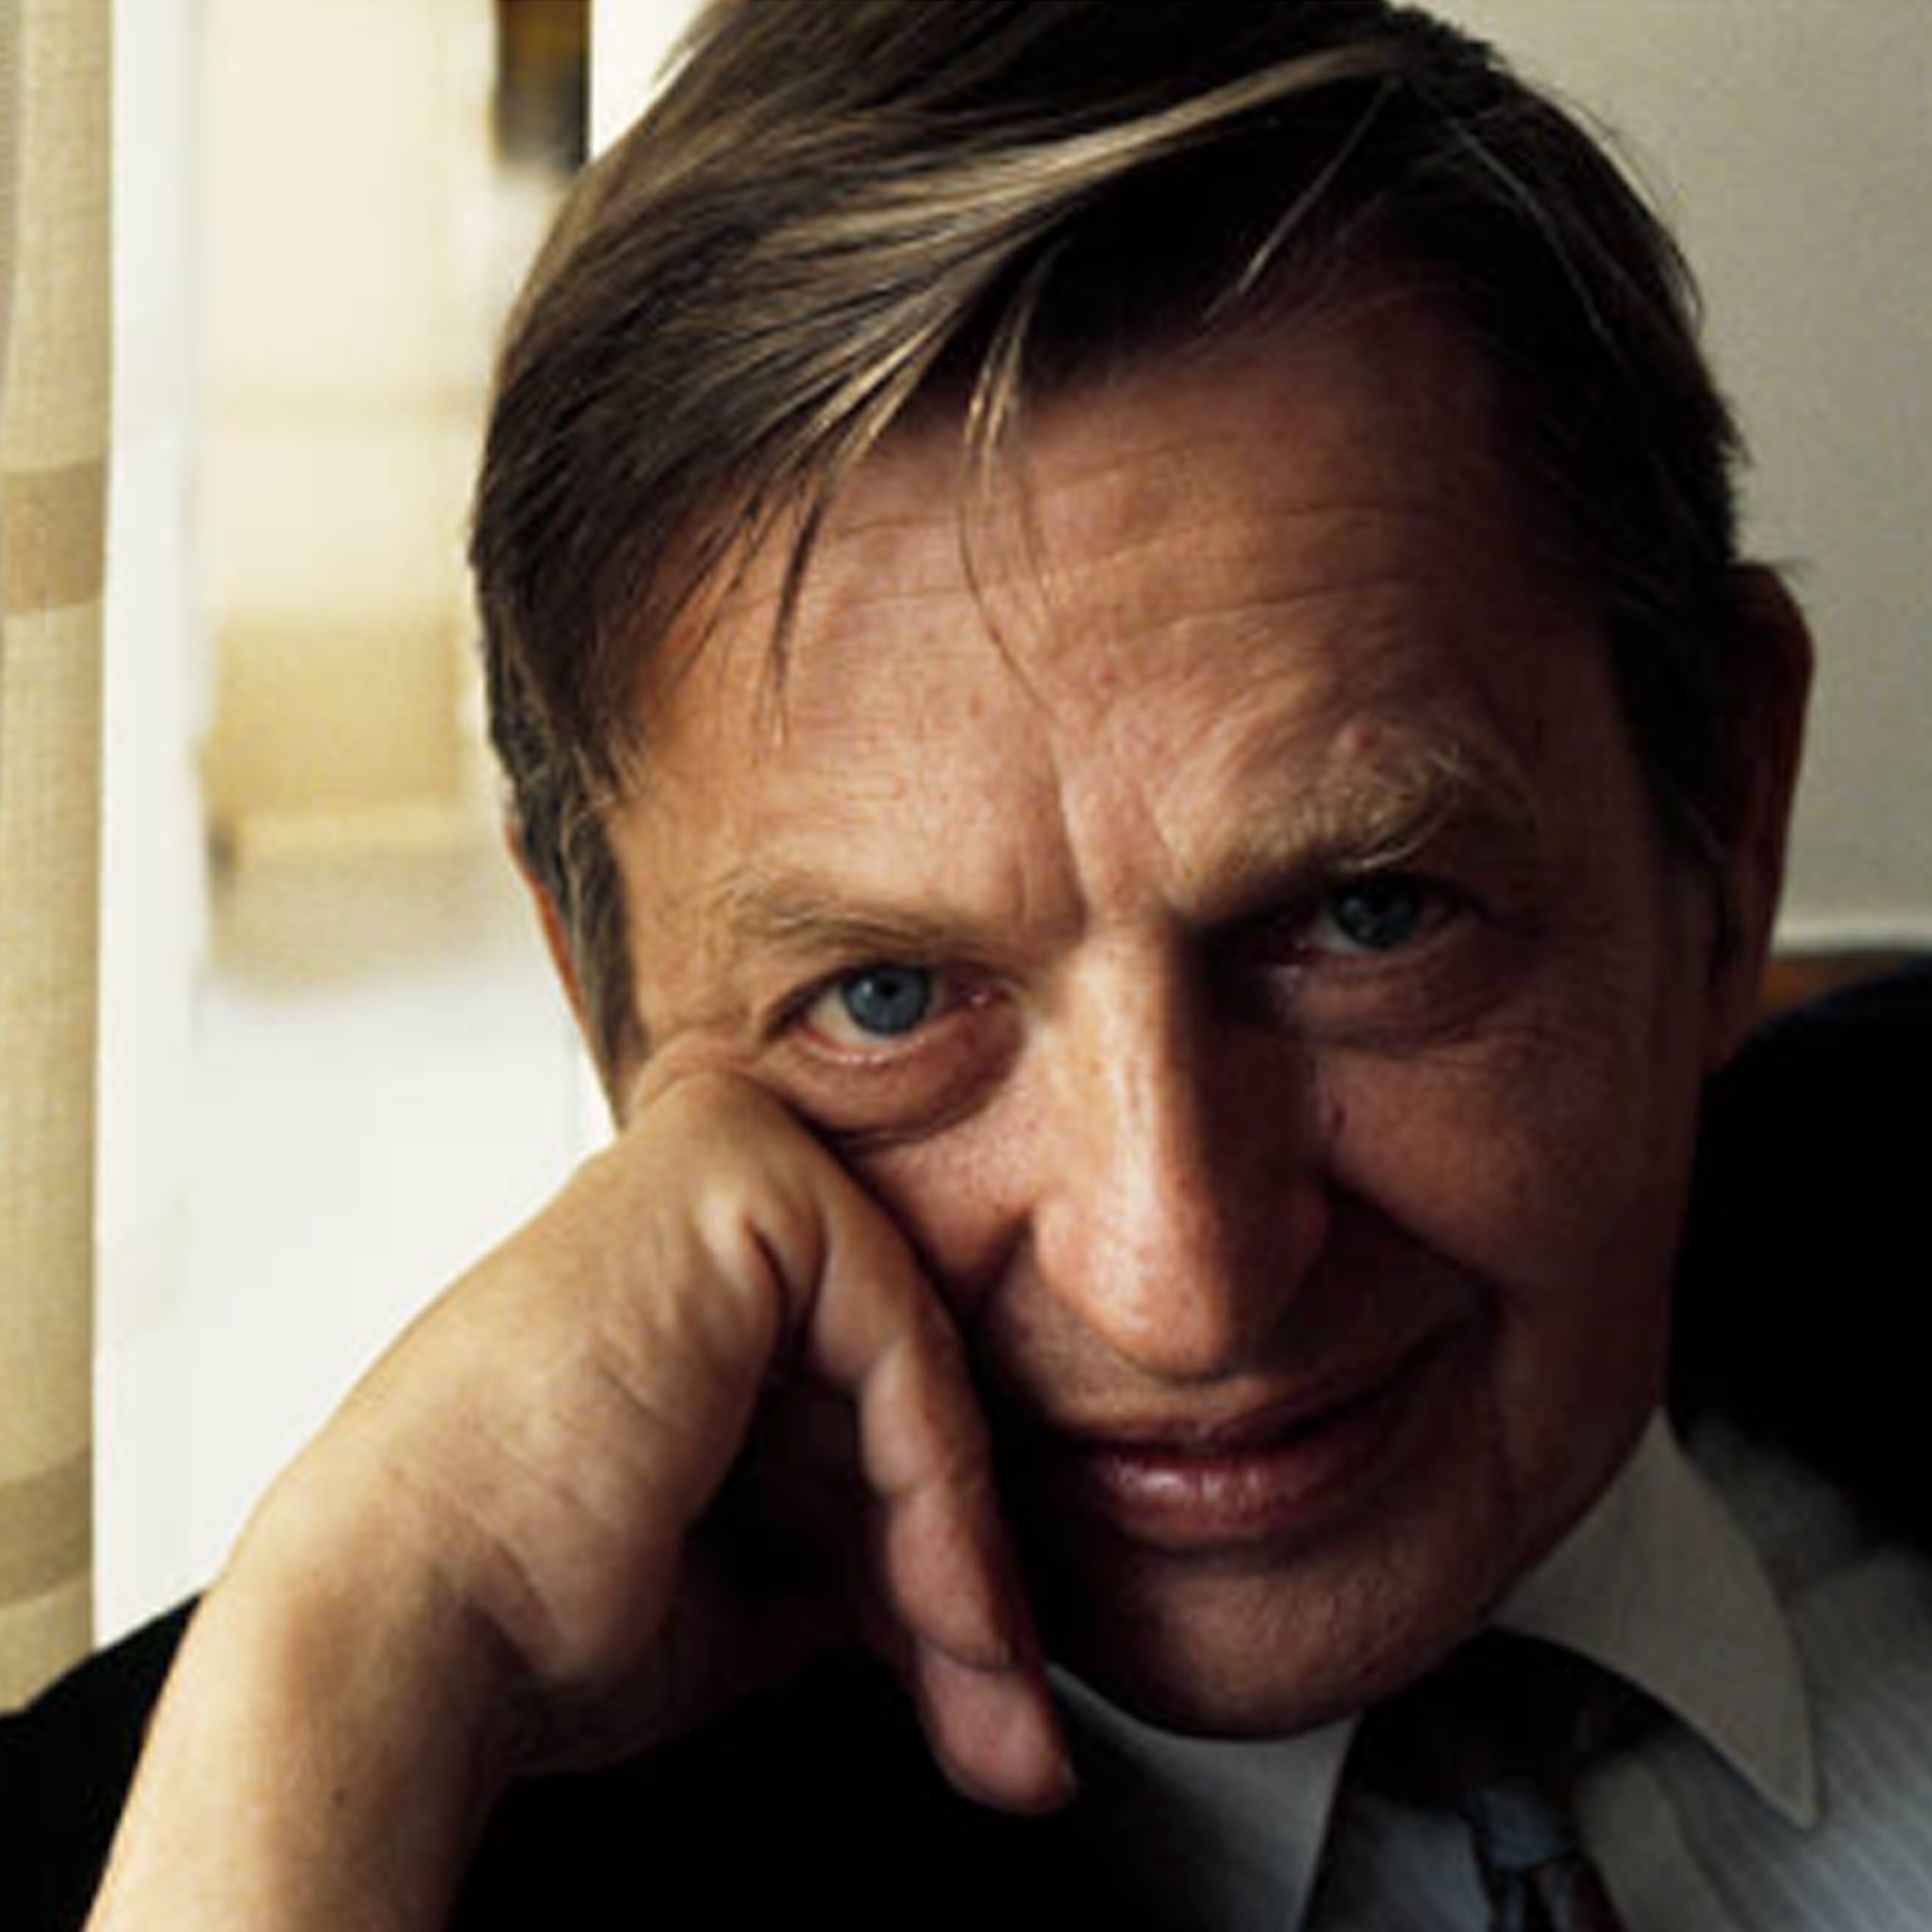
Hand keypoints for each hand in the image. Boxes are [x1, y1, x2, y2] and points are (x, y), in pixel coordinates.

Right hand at [86, 1070, 1068, 1930]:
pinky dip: (936, 1501)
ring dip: (963, 1574)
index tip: (979, 1684)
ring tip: (995, 1721)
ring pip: (915, 1381)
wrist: (400, 1632)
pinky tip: (948, 1626)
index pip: (862, 1402)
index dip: (928, 1553)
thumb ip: (842, 1531)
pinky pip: (900, 1342)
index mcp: (676, 1284)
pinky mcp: (739, 1173)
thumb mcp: (741, 1574)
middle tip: (1005, 1724)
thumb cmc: (518, 1611)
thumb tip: (951, 1586)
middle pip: (897, 1393)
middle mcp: (695, 1206)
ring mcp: (715, 1168)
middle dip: (959, 1576)